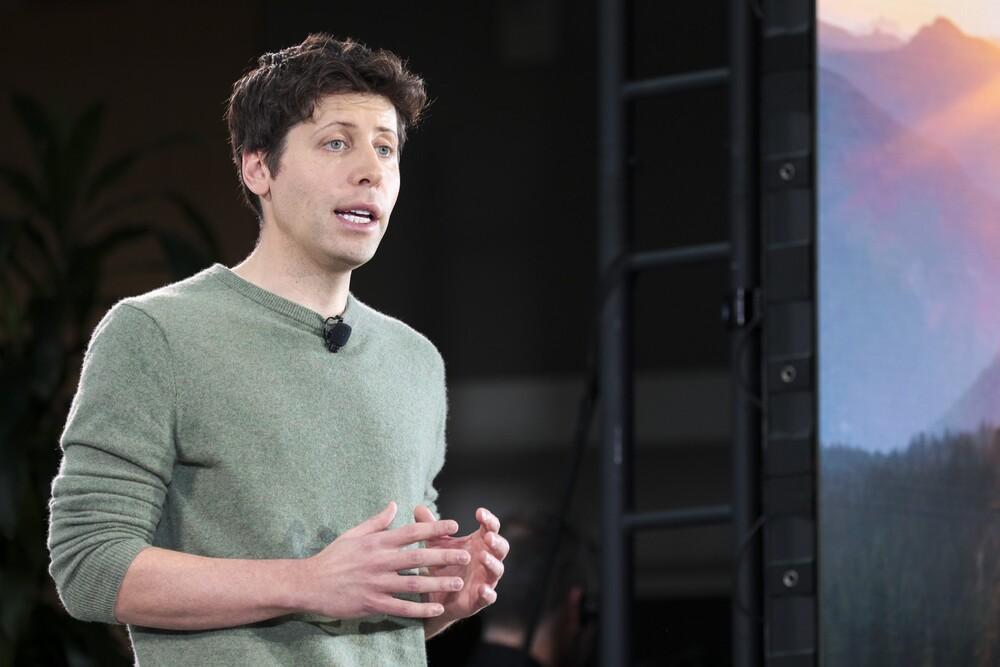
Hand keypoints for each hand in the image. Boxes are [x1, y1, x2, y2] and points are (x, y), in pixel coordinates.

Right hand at [297, 501, 471, 619]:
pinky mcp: (372, 603)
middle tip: (466, 556)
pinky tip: (436, 608)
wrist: (309, 584)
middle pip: (417, 557)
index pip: (411, 532)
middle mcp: (379, 561)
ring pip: (413, 583)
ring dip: (437, 583)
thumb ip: (376, 521)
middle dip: (444, 556)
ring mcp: (376, 583)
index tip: (453, 524)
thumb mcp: (353, 534)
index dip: (434, 527)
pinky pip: (401, 607)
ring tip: (458, 582)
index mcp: (377, 542)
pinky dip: (419, 608)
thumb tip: (394, 504)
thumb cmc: (332, 557)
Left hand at [414, 505, 508, 626]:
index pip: (491, 528)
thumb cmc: (442, 565)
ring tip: (482, 557)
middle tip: (488, 536)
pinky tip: (482, 589)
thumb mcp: (435, 545)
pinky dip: (488, 593)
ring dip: (492, 563)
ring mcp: (485, 579)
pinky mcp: (480, 598)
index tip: (478, 512)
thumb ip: (431, 527)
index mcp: (479, 543)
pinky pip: (490, 596)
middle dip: (496, 541)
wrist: (435, 596)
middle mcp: (486, 560)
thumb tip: (418, 508)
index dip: (488, 519)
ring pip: (497, 569)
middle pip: (501, 547)